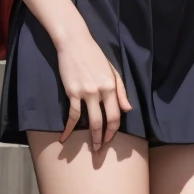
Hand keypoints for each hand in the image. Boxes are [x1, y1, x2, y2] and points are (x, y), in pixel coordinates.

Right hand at [56, 21, 131, 150]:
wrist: (74, 43)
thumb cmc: (94, 56)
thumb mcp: (112, 71)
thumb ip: (121, 91)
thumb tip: (128, 109)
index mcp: (112, 87)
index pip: (116, 115)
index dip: (114, 130)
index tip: (110, 139)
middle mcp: (100, 91)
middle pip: (104, 121)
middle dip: (103, 138)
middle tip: (101, 150)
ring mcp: (85, 93)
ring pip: (90, 121)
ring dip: (91, 137)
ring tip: (91, 148)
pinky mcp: (72, 92)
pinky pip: (72, 114)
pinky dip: (69, 128)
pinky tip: (65, 137)